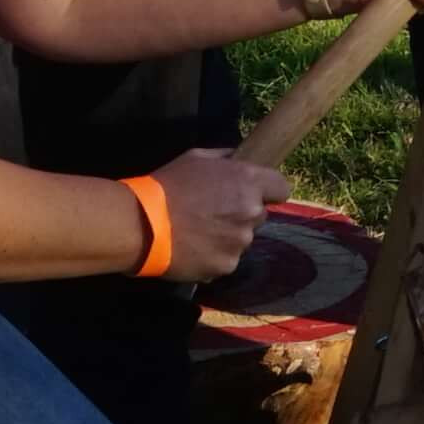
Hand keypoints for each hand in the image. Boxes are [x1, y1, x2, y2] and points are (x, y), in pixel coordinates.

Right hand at [148, 146, 283, 282]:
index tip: (254, 193)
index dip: (269, 190)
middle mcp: (251, 213)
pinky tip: (193, 249)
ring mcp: (240, 242)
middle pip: (260, 215)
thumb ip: (225, 158)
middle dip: (243, 213)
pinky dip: (214, 256)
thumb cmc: (167, 186)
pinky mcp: (226, 266)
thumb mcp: (196, 158)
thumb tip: (238, 159)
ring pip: (243, 238)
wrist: (141, 224)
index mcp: (248, 182)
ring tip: (199, 233)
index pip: (282, 188)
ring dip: (228, 236)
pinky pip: (227, 259)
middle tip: (214, 213)